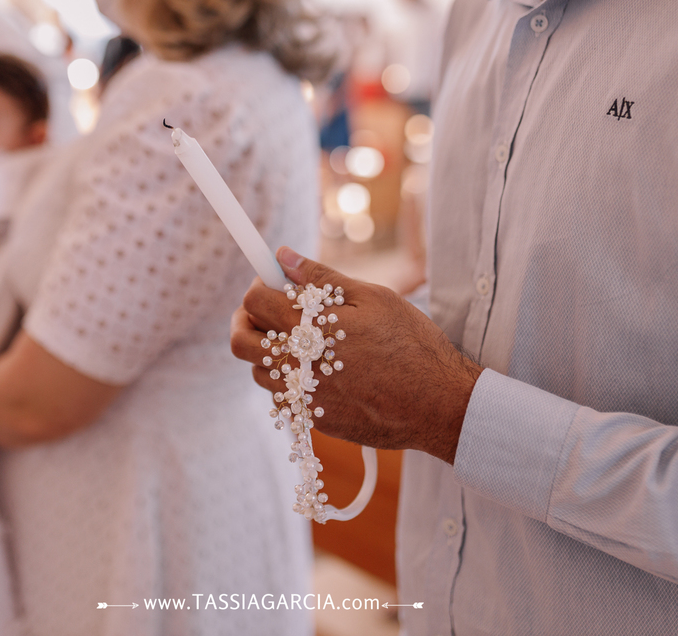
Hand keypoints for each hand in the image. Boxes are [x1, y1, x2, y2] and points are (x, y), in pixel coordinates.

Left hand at [231, 247, 482, 464]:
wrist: (437, 403)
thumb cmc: (411, 344)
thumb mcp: (373, 298)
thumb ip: (321, 278)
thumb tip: (283, 257)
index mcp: (310, 327)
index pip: (254, 300)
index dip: (259, 283)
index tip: (273, 281)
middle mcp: (298, 365)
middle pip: (241, 340)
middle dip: (247, 318)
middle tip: (269, 310)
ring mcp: (303, 396)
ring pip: (257, 371)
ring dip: (267, 350)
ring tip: (299, 340)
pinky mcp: (313, 420)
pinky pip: (281, 398)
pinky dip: (287, 380)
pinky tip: (315, 370)